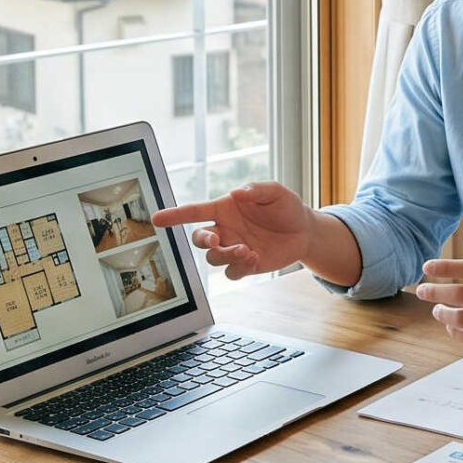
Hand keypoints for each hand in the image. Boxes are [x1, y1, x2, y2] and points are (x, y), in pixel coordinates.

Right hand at [152, 182, 314, 279]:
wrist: (305, 231)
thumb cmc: (286, 207)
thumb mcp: (275, 192)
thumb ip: (256, 190)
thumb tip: (237, 193)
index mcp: (225, 209)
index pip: (194, 212)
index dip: (175, 215)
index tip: (157, 219)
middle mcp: (225, 229)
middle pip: (198, 240)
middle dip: (203, 241)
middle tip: (216, 239)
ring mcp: (234, 248)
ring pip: (213, 258)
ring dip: (226, 255)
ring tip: (248, 250)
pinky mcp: (246, 265)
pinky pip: (231, 272)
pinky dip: (238, 268)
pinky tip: (255, 258)